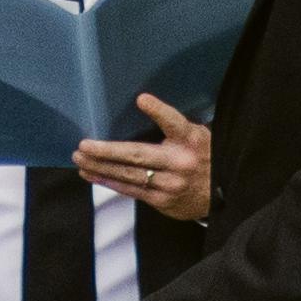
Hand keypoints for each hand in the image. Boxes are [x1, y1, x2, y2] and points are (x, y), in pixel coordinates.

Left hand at [73, 95, 212, 223]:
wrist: (221, 196)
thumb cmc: (200, 157)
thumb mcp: (196, 136)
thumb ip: (173, 127)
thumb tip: (139, 104)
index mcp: (191, 140)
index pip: (174, 123)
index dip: (159, 111)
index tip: (141, 99)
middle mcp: (180, 163)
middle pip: (138, 156)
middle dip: (107, 151)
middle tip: (83, 146)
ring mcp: (170, 185)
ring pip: (129, 176)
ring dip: (100, 168)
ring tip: (80, 159)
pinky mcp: (162, 201)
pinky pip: (130, 190)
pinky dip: (109, 182)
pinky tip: (92, 175)